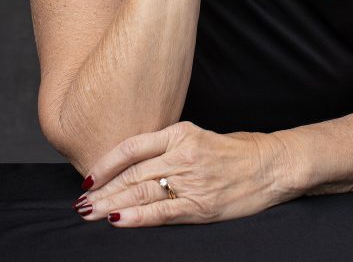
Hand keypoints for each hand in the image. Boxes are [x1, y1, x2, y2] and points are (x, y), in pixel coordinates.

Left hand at [72, 120, 290, 226]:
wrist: (271, 165)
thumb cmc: (236, 150)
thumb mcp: (199, 137)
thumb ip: (168, 148)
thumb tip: (134, 164)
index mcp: (180, 132)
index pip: (132, 147)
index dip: (106, 163)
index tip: (89, 177)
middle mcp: (182, 154)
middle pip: (132, 173)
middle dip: (103, 189)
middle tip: (81, 202)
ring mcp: (191, 180)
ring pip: (142, 192)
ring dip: (112, 203)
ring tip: (89, 213)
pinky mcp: (201, 205)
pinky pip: (162, 212)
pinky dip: (136, 216)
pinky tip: (118, 219)